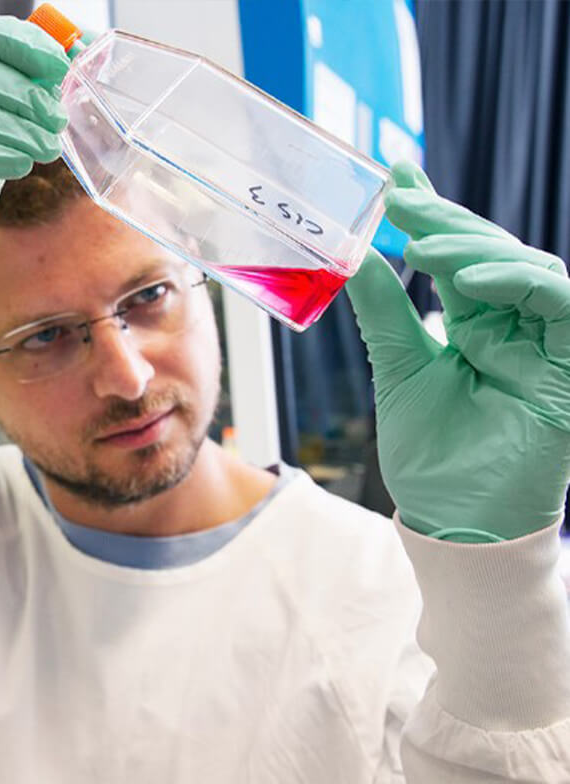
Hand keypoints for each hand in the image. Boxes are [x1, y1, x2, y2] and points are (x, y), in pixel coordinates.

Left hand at [346, 161, 569, 540]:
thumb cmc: (430, 453)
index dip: (434, 211)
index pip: (458, 256)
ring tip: (426, 242)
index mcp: (476, 324)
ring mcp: (546, 344)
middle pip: (493, 254)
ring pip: (531, 269)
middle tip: (404, 199)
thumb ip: (384, 311)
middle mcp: (514, 327)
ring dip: (479, 247)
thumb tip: (354, 255)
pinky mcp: (569, 366)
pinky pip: (560, 306)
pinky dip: (518, 283)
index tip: (398, 173)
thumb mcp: (398, 367)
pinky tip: (468, 280)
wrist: (454, 520)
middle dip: (449, 220)